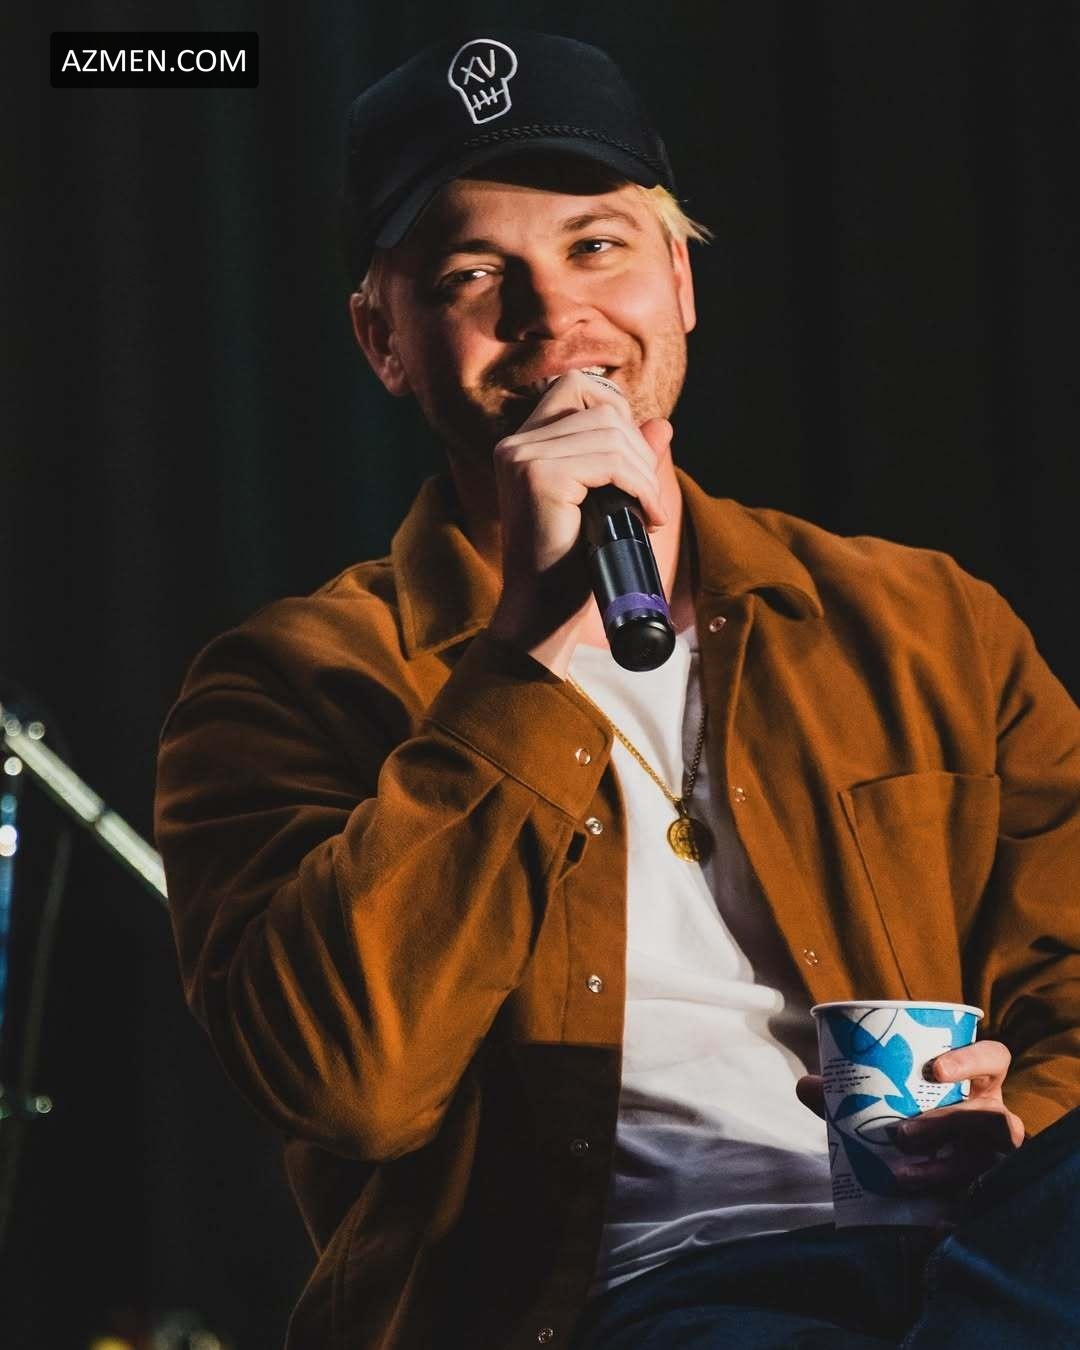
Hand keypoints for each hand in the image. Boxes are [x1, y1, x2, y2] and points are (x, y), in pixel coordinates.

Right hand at [487, 370, 670, 676]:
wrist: (543, 612)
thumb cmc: (571, 563)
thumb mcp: (604, 501)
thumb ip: (626, 459)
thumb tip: (663, 424)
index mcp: (522, 443)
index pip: (576, 388)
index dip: (614, 411)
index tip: (632, 463)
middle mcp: (515, 443)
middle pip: (602, 409)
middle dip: (640, 452)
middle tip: (648, 500)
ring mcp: (523, 456)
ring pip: (611, 434)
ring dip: (644, 474)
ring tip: (648, 513)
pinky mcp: (539, 475)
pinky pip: (611, 461)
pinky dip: (640, 487)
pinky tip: (646, 517)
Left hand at [796, 1039, 1025, 1193]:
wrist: (923, 1191)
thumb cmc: (908, 1130)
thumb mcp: (884, 1110)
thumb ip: (847, 1097)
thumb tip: (806, 1085)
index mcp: (976, 1087)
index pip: (993, 1060)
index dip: (972, 1060)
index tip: (934, 1070)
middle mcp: (994, 1121)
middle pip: (991, 1116)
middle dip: (948, 1123)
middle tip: (901, 1135)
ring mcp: (997, 1160)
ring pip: (987, 1161)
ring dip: (943, 1168)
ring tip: (901, 1176)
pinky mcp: (990, 1195)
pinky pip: (981, 1203)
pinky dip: (950, 1208)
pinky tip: (923, 1216)